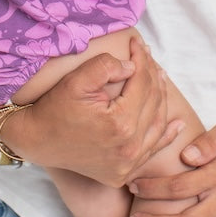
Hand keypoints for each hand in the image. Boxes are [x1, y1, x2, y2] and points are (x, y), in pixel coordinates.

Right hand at [6, 37, 183, 186]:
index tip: (138, 43)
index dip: (142, 60)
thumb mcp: (77, 80)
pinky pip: (152, 150)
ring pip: (157, 125)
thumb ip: (107, 66)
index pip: (142, 84)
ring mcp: (128, 164)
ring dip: (161, 99)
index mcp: (121, 124)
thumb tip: (133, 67)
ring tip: (158, 77)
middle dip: (152, 75)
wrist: (37, 140)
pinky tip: (177, 123)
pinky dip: (166, 135)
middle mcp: (130, 148)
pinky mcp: (123, 173)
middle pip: (153, 103)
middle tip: (147, 56)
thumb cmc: (55, 107)